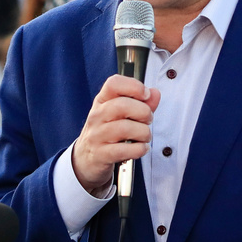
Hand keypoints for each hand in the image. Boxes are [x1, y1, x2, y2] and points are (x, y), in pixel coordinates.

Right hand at [72, 75, 159, 196]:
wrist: (86, 158)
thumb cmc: (107, 132)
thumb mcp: (120, 114)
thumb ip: (140, 103)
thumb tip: (154, 93)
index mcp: (102, 101)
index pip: (114, 83)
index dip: (133, 86)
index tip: (146, 95)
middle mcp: (97, 116)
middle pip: (122, 105)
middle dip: (144, 112)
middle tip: (147, 120)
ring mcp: (97, 135)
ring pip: (125, 128)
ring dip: (143, 133)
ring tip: (145, 136)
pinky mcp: (101, 154)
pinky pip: (124, 150)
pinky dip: (139, 149)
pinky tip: (141, 148)